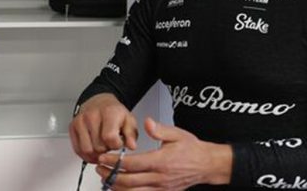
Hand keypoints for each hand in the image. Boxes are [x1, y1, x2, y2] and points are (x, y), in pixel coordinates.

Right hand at [69, 93, 138, 163]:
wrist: (100, 102)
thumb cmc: (114, 113)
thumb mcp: (129, 121)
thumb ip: (131, 135)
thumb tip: (132, 146)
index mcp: (108, 112)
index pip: (109, 137)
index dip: (116, 145)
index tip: (118, 143)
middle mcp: (92, 115)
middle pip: (98, 146)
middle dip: (106, 150)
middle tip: (110, 144)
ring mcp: (80, 121)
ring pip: (87, 150)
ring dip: (96, 154)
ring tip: (102, 148)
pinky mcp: (72, 127)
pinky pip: (77, 149)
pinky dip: (86, 155)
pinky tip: (93, 151)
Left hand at [95, 117, 231, 189]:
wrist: (207, 165)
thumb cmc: (192, 150)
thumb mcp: (177, 134)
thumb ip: (160, 129)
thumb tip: (147, 122)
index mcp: (161, 161)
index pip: (132, 164)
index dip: (115, 162)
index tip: (104, 157)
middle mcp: (159, 177)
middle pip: (128, 181)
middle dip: (110, 175)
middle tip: (99, 168)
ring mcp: (161, 188)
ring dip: (116, 187)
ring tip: (105, 179)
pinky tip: (120, 188)